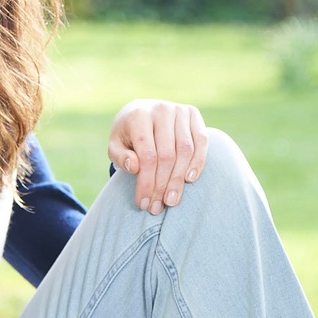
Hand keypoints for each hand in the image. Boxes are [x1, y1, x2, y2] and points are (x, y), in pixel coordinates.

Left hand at [108, 99, 207, 213]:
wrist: (142, 111)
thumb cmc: (127, 134)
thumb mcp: (115, 145)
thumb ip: (120, 156)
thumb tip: (135, 167)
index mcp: (139, 115)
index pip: (147, 156)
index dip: (147, 183)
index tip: (143, 203)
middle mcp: (161, 110)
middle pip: (167, 156)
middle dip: (162, 186)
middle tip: (157, 207)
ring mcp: (179, 110)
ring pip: (185, 150)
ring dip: (179, 179)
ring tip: (171, 200)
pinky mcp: (193, 113)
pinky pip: (201, 140)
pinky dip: (198, 161)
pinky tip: (189, 179)